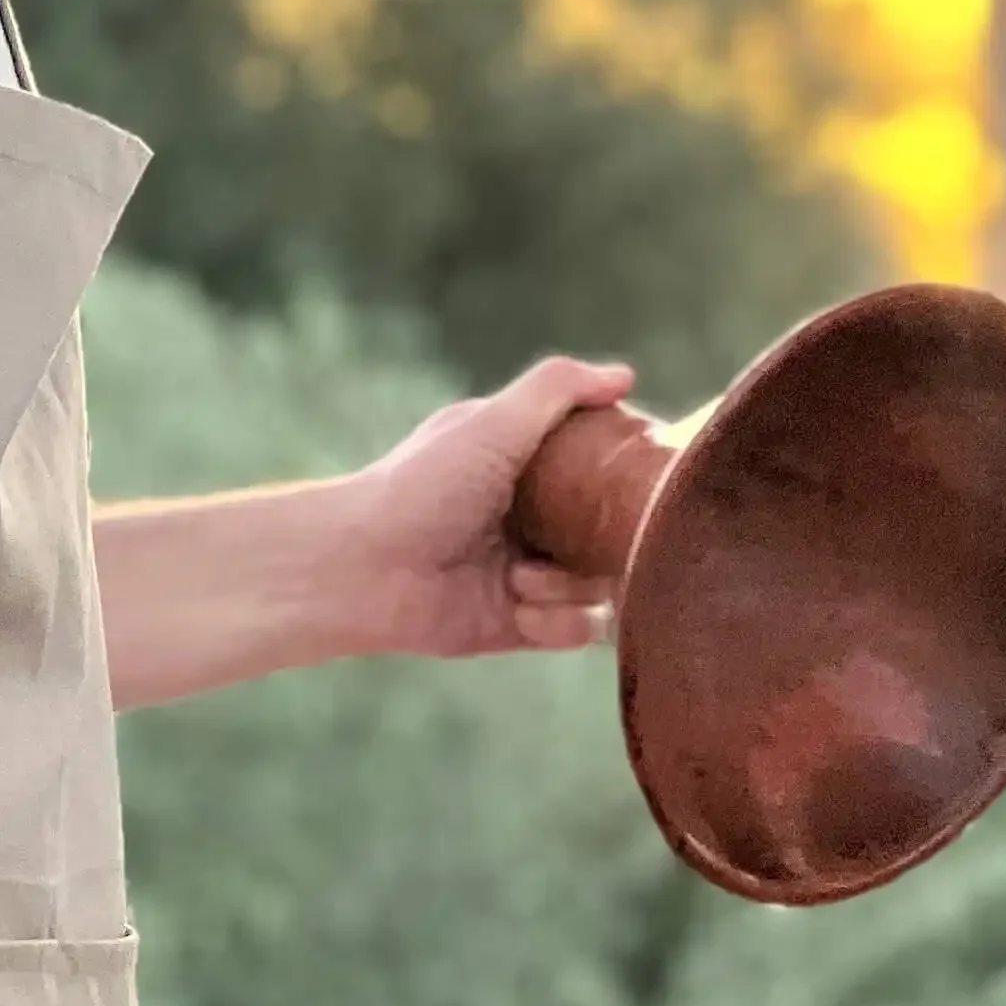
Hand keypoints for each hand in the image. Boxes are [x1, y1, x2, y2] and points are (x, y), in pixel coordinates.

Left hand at [335, 352, 636, 661]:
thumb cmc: (420, 485)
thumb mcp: (492, 421)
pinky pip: (577, 629)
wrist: (361, 567)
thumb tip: (625, 376)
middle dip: (613, 541)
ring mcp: (530, 575)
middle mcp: (534, 520)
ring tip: (521, 575)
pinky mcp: (521, 625)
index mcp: (528, 466)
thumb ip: (558, 389)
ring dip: (571, 582)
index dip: (628, 472)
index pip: (604, 467)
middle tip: (595, 537)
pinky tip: (519, 603)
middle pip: (615, 532)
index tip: (645, 474)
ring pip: (601, 585)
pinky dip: (558, 620)